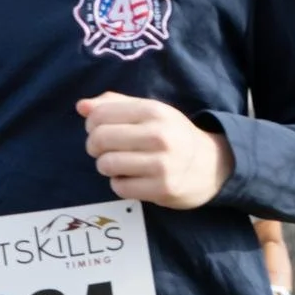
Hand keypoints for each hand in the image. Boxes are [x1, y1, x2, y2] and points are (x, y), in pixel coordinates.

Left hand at [78, 93, 232, 209]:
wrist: (213, 164)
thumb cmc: (171, 134)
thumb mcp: (149, 111)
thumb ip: (113, 104)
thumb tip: (81, 106)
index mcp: (154, 111)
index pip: (99, 115)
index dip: (91, 124)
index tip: (99, 130)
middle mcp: (159, 136)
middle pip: (99, 139)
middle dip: (94, 146)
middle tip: (104, 150)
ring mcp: (163, 164)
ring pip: (106, 164)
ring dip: (106, 166)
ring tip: (119, 164)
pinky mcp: (163, 189)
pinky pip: (120, 187)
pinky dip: (119, 184)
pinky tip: (133, 178)